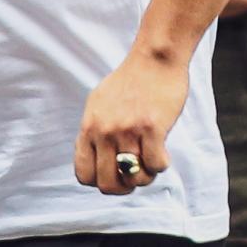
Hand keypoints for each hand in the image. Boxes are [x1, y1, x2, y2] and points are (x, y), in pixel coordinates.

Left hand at [75, 51, 187, 195]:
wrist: (153, 60)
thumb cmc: (130, 82)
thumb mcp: (99, 104)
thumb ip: (94, 131)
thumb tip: (93, 158)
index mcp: (89, 127)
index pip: (84, 175)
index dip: (100, 181)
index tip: (113, 174)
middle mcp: (104, 132)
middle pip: (108, 184)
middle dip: (124, 187)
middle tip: (136, 175)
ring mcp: (127, 131)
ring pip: (135, 178)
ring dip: (146, 175)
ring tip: (150, 160)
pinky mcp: (151, 128)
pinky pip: (156, 165)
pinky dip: (161, 164)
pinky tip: (163, 150)